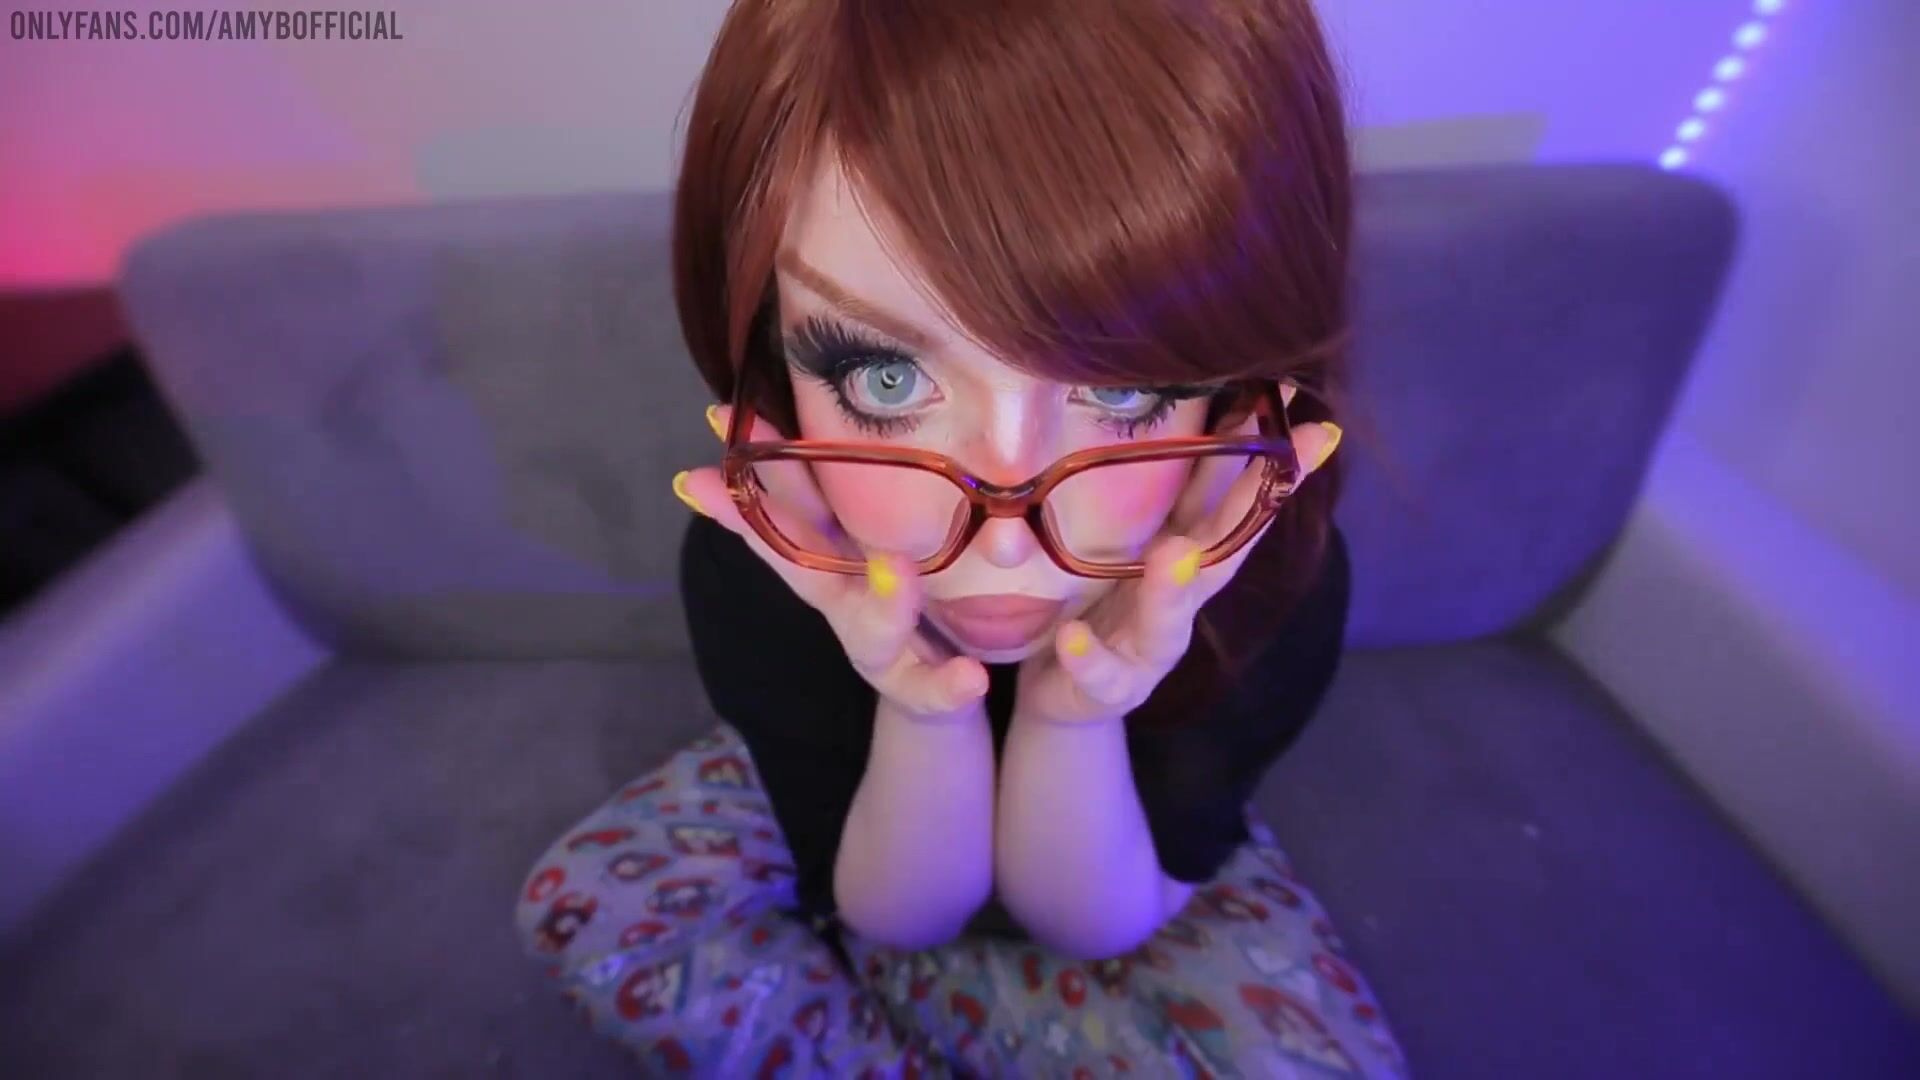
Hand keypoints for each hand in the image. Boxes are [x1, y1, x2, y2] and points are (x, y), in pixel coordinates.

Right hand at [674, 406, 989, 719]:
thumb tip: (837, 403)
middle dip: (765, 524)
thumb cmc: (910, 603)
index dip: (752, 468)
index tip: (716, 419)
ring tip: (897, 570)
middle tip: (727, 479)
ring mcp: (878, 652)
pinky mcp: (920, 693)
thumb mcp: (886, 539)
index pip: (788, 506)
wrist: (942, 694)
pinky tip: (970, 676)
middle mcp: (844, 605)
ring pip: (868, 633)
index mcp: (836, 558)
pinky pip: (932, 694)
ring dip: (880, 602)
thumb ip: (861, 486)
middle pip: (802, 564)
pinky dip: (946, 686)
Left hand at [1015, 391, 1341, 724]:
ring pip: (1167, 621)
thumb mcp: (1122, 537)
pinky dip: (1089, 657)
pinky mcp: (1105, 688)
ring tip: (1175, 555)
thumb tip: (1191, 405)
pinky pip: (1097, 674)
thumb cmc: (1093, 598)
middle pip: (1222, 553)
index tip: (1318, 424)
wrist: (1057, 690)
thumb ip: (1156, 487)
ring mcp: (1145, 649)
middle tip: (1286, 458)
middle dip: (1255, 508)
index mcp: (1184, 552)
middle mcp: (1178, 600)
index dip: (1273, 464)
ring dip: (1173, 589)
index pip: (1233, 500)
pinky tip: (1072, 638)